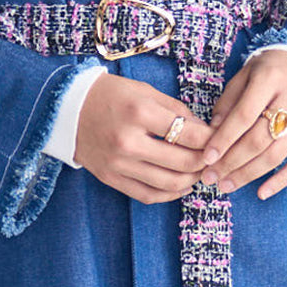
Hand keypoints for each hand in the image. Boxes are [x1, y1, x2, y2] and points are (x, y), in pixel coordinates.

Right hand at [75, 73, 216, 202]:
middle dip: (205, 162)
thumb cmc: (110, 95)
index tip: (220, 139)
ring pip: (168, 183)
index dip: (211, 139)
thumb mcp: (144, 91)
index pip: (188, 134)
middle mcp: (128, 141)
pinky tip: (181, 186)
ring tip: (200, 173)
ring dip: (191, 181)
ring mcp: (119, 163)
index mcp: (138, 113)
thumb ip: (176, 110)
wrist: (67, 109)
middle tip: (214, 159)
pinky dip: (170, 195)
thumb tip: (205, 131)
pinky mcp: (111, 178)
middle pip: (182, 162)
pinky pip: (147, 195)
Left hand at [200, 48, 286, 200]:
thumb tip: (212, 134)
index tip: (207, 158)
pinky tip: (261, 193)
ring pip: (276, 154)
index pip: (244, 116)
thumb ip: (228, 103)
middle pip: (259, 139)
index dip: (224, 139)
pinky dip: (281, 181)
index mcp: (270, 79)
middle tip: (210, 177)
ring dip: (249, 174)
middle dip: (232, 162)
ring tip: (226, 185)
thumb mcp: (244, 75)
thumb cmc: (268, 71)